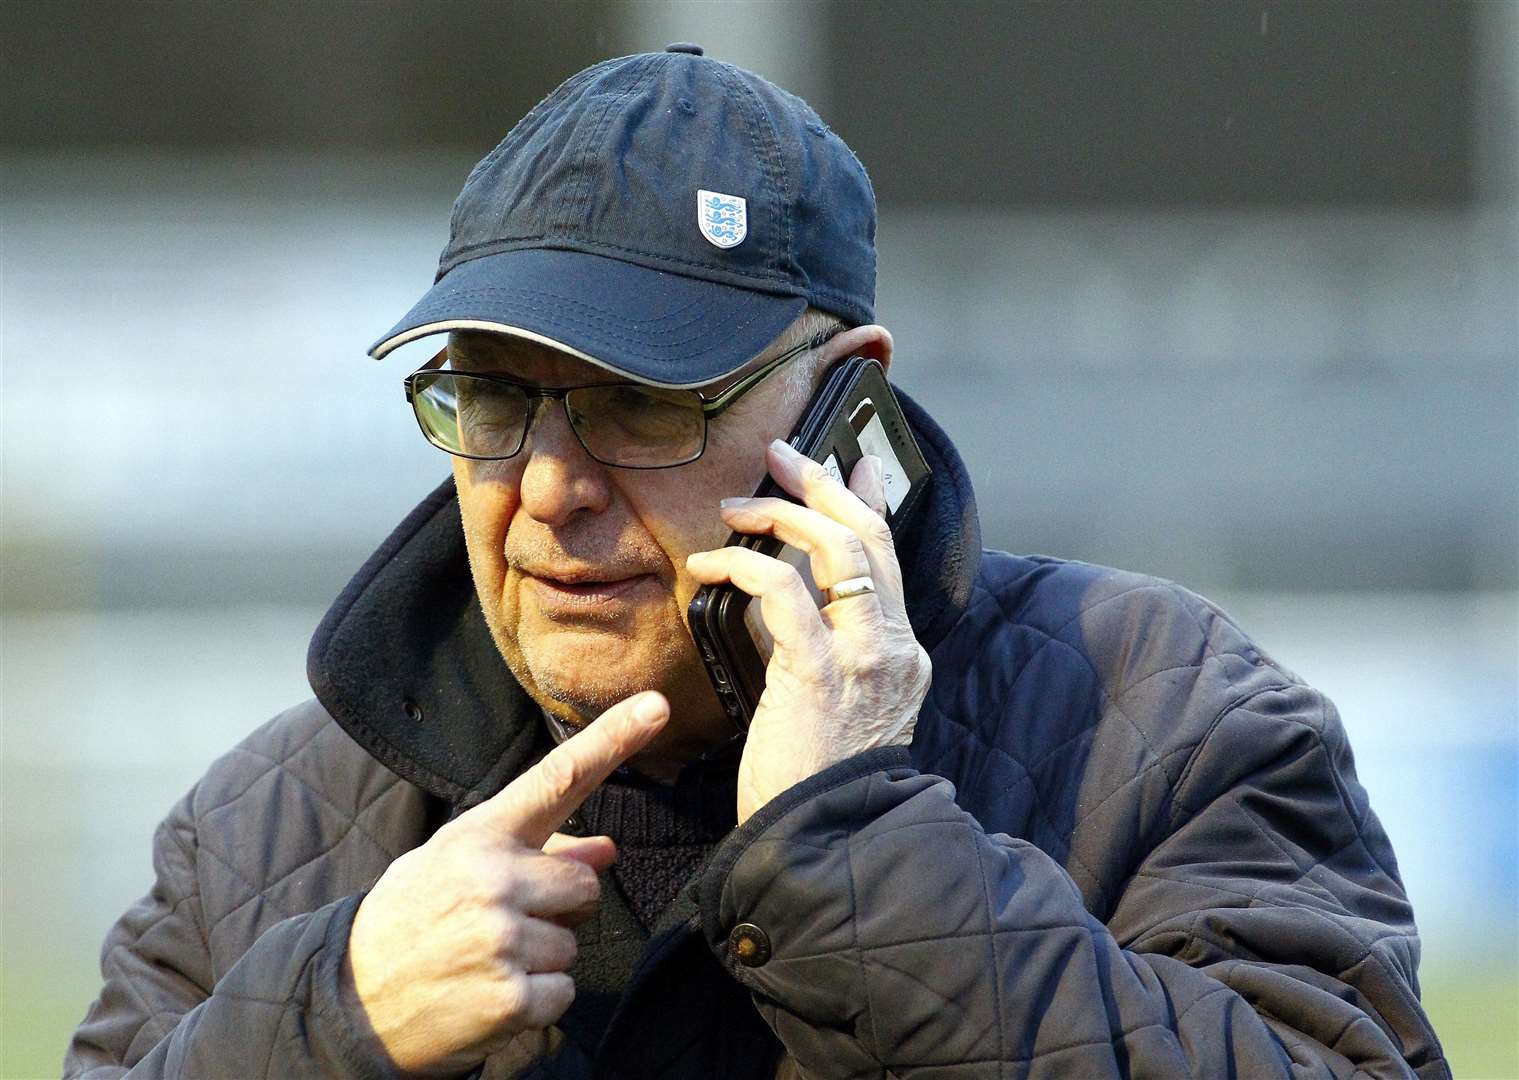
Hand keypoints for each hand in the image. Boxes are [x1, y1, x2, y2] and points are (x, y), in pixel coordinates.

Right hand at [342, 691, 668, 1075]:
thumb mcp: (457, 865)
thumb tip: (609, 850)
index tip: (656, 706)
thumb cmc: (412, 919)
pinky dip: (536, 1000)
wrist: (351, 1002)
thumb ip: (534, 852)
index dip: (613, 739)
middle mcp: (493, 880)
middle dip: (559, 909)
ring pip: (573, 944)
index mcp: (480, 836)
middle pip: (586, 886)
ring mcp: (501, 940)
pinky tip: (490, 994)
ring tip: (486, 960)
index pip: (559, 778)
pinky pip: (563, 993)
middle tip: (504, 924)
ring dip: (543, 958)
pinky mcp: (509, 999)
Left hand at [686, 440, 930, 822]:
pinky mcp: (819, 670)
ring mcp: (863, 656)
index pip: (889, 560)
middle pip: (869, 538)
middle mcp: (893, 647)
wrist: (828, 840)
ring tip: (737, 505)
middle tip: (785, 456)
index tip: (853, 466)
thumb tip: (786, 608)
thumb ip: (826, 655)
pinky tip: (713, 563)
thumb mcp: (839, 710)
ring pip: (836, 549)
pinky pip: (782, 590)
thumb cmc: (817, 785)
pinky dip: (745, 564)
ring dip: (782, 513)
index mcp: (901, 655)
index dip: (870, 504)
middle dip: (826, 485)